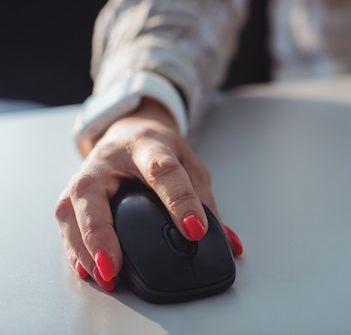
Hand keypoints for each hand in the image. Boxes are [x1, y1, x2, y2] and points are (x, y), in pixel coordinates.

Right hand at [55, 98, 241, 291]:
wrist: (130, 131)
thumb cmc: (162, 150)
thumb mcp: (191, 166)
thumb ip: (206, 203)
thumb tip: (229, 244)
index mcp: (149, 146)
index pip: (164, 171)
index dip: (180, 201)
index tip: (194, 230)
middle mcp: (109, 160)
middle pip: (93, 192)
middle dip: (101, 233)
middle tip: (115, 266)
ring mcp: (84, 175)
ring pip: (70, 210)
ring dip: (83, 249)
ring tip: (104, 276)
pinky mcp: (72, 193)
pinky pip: (65, 223)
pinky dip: (74, 250)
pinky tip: (87, 270)